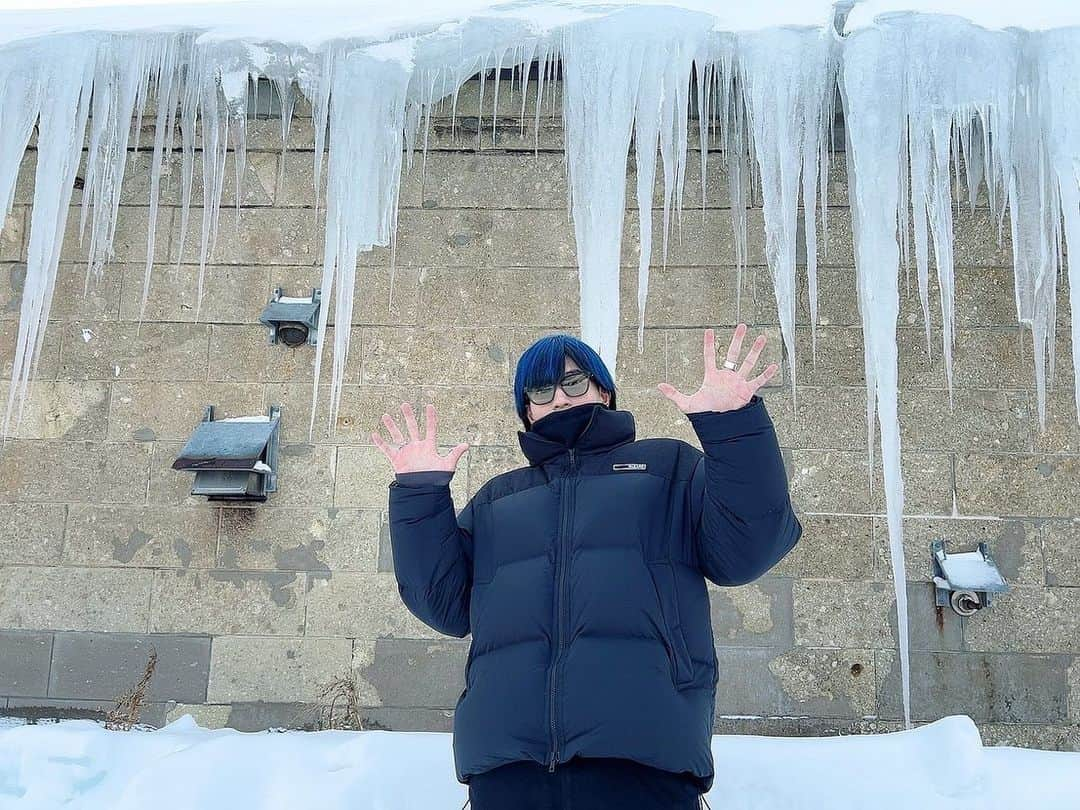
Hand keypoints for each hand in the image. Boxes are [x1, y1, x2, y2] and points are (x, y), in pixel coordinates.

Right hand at [371, 402, 468, 473]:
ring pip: (398, 436)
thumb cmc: (437, 479)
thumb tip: (466, 445)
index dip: (431, 417)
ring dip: (392, 426)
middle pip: (412, 428)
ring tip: (386, 415)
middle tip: (405, 404)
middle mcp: (417, 447)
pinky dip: (381, 443)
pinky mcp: (397, 460)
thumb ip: (455, 454)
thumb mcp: (447, 465)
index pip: (431, 428)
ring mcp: (407, 452)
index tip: (430, 405)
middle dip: (409, 416)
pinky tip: (374, 434)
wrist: (424, 490)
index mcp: (429, 446)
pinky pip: (387, 449)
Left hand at [657, 325, 778, 413]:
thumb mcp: (686, 404)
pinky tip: (774, 365)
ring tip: (762, 337)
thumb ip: (674, 394)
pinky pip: (758, 381)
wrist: (719, 426)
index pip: (710, 356)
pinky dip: (766, 374)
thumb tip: (659, 386)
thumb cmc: (704, 415)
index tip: (709, 330)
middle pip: (733, 354)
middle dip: (738, 339)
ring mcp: (738, 383)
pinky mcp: (747, 392)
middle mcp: (727, 376)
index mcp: (712, 377)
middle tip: (742, 325)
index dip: (709, 344)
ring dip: (755, 350)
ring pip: (748, 363)